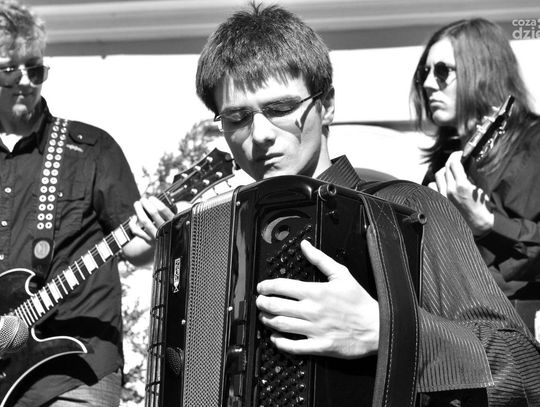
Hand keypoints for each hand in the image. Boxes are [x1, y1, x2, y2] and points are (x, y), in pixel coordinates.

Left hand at [129, 196, 174, 244]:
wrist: (174, 246)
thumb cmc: (174, 228)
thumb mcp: (178, 220)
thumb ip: (174, 210)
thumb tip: (164, 199)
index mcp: (173, 222)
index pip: (163, 209)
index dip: (155, 201)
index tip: (151, 198)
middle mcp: (165, 229)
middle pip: (153, 212)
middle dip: (146, 203)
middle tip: (143, 199)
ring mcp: (156, 235)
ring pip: (144, 220)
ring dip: (139, 210)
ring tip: (137, 204)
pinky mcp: (149, 240)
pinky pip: (137, 231)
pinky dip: (133, 224)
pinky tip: (134, 218)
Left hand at [256, 240, 378, 358]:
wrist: (376, 326)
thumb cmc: (359, 301)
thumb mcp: (341, 274)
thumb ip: (320, 259)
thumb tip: (305, 245)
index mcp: (315, 291)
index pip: (282, 286)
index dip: (267, 286)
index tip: (262, 286)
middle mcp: (311, 310)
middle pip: (277, 306)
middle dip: (263, 303)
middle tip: (259, 301)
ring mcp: (314, 329)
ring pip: (281, 325)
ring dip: (268, 320)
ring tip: (264, 316)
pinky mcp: (319, 346)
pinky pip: (294, 346)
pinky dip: (280, 343)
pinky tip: (275, 338)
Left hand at [434, 151, 493, 235]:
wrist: (478, 224)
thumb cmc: (482, 206)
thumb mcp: (482, 186)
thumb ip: (474, 171)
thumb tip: (469, 160)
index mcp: (462, 185)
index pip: (453, 163)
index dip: (457, 155)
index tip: (460, 154)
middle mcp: (450, 190)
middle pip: (445, 168)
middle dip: (452, 163)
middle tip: (457, 163)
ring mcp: (442, 196)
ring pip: (437, 176)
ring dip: (444, 173)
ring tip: (452, 175)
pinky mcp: (439, 201)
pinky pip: (432, 187)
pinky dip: (437, 183)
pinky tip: (444, 185)